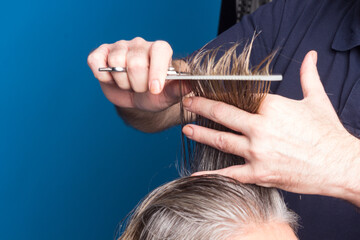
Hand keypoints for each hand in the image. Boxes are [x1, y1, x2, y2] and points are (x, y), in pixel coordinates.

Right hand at [87, 37, 183, 111]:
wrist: (136, 100)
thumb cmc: (154, 95)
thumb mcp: (168, 96)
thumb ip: (178, 89)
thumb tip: (189, 84)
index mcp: (160, 50)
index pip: (159, 50)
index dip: (156, 71)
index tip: (154, 89)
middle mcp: (140, 45)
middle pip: (135, 62)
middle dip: (137, 84)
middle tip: (140, 88)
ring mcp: (120, 47)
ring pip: (116, 62)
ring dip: (122, 83)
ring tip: (128, 84)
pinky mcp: (102, 54)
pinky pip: (95, 61)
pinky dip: (102, 76)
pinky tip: (111, 80)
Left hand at [182, 51, 359, 203]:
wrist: (340, 165)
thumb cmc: (327, 133)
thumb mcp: (316, 99)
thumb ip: (308, 75)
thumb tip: (310, 56)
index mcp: (271, 107)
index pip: (238, 96)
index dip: (221, 93)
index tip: (208, 91)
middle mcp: (260, 128)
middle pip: (222, 114)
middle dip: (201, 107)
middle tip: (188, 103)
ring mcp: (257, 152)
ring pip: (220, 140)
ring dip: (200, 133)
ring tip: (186, 129)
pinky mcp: (259, 173)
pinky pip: (230, 173)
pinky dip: (211, 173)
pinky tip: (196, 172)